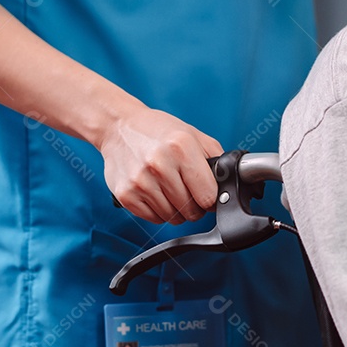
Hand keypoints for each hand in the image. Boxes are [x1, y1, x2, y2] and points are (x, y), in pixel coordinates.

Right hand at [99, 107, 223, 223]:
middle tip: (187, 192)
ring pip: (173, 218)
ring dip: (176, 210)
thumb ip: (215, 158)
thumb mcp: (192, 134)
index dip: (211, 199)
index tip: (206, 194)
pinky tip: (155, 193)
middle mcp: (160, 165)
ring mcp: (140, 182)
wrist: (118, 127)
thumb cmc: (157, 131)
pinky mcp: (126, 195)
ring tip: (169, 190)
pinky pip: (154, 219)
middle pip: (191, 211)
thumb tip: (228, 184)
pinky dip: (158, 211)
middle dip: (194, 206)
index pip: (208, 196)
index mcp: (181, 148)